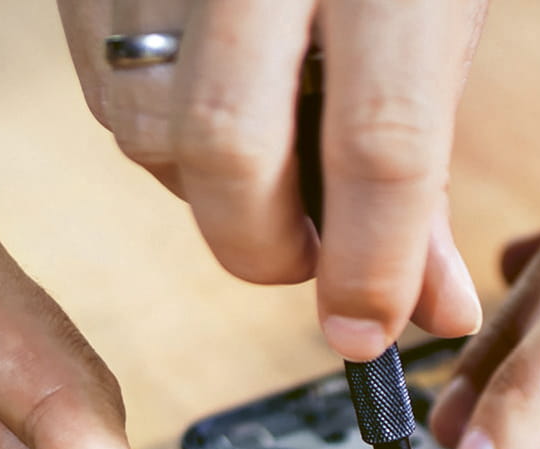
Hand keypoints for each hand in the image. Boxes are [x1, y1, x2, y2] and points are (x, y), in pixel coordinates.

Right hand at [58, 0, 488, 359]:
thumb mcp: (434, 23)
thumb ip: (424, 172)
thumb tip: (432, 308)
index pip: (378, 143)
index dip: (370, 261)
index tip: (367, 328)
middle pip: (226, 146)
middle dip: (261, 245)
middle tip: (306, 263)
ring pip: (147, 129)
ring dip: (206, 191)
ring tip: (267, 164)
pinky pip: (105, 89)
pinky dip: (159, 133)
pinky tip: (214, 103)